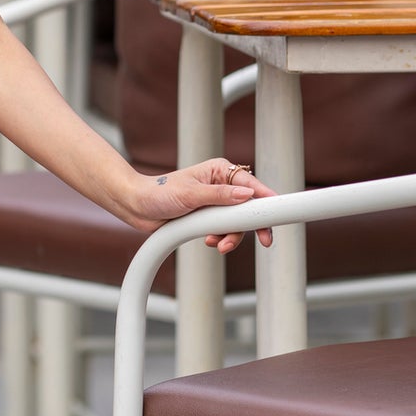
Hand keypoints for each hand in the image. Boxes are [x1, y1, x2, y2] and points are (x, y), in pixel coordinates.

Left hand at [121, 160, 276, 252]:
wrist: (137, 207)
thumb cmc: (159, 193)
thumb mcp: (191, 195)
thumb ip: (220, 196)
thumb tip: (246, 195)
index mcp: (220, 171)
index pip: (252, 185)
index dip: (267, 201)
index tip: (278, 214)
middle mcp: (221, 185)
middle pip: (249, 207)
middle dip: (251, 225)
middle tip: (264, 241)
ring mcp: (215, 202)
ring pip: (237, 223)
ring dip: (232, 236)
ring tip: (219, 244)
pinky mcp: (208, 218)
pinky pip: (225, 230)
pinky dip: (221, 238)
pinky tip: (210, 241)